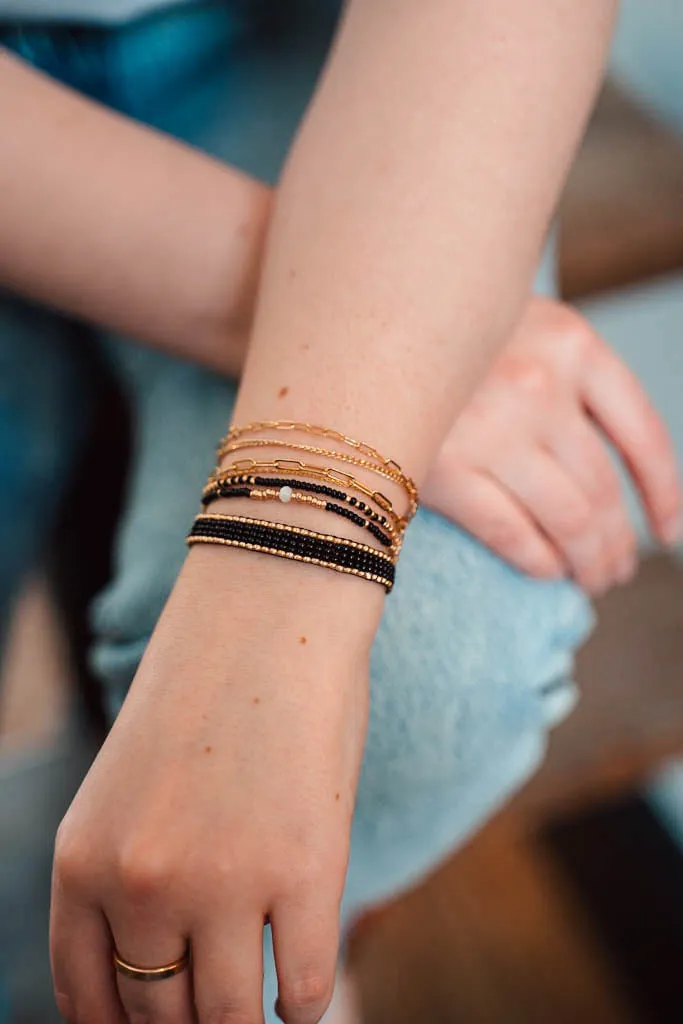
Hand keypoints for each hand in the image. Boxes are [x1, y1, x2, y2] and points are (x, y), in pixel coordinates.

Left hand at [51, 546, 380, 1023]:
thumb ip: (132, 874)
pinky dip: (305, 1008)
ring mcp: (223, 882)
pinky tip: (306, 1003)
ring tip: (259, 1017)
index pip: (86, 998)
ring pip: (228, 1016)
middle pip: (160, 1012)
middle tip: (216, 1017)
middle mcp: (140, 883)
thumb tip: (172, 960)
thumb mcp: (131, 787)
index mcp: (82, 858)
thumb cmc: (205, 693)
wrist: (270, 609)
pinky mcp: (305, 873)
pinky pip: (303, 987)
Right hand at [422, 297, 680, 593]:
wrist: (361, 329)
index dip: (664, 493)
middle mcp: (538, 384)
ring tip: (590, 579)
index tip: (670, 532)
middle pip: (602, 488)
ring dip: (587, 561)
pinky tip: (546, 571)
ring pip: (568, 519)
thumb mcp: (522, 326)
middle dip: (617, 542)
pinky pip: (511, 532)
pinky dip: (538, 562)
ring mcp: (490, 428)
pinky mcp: (442, 469)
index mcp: (571, 343)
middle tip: (615, 569)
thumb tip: (607, 477)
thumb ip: (568, 379)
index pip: (642, 434)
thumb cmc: (446, 335)